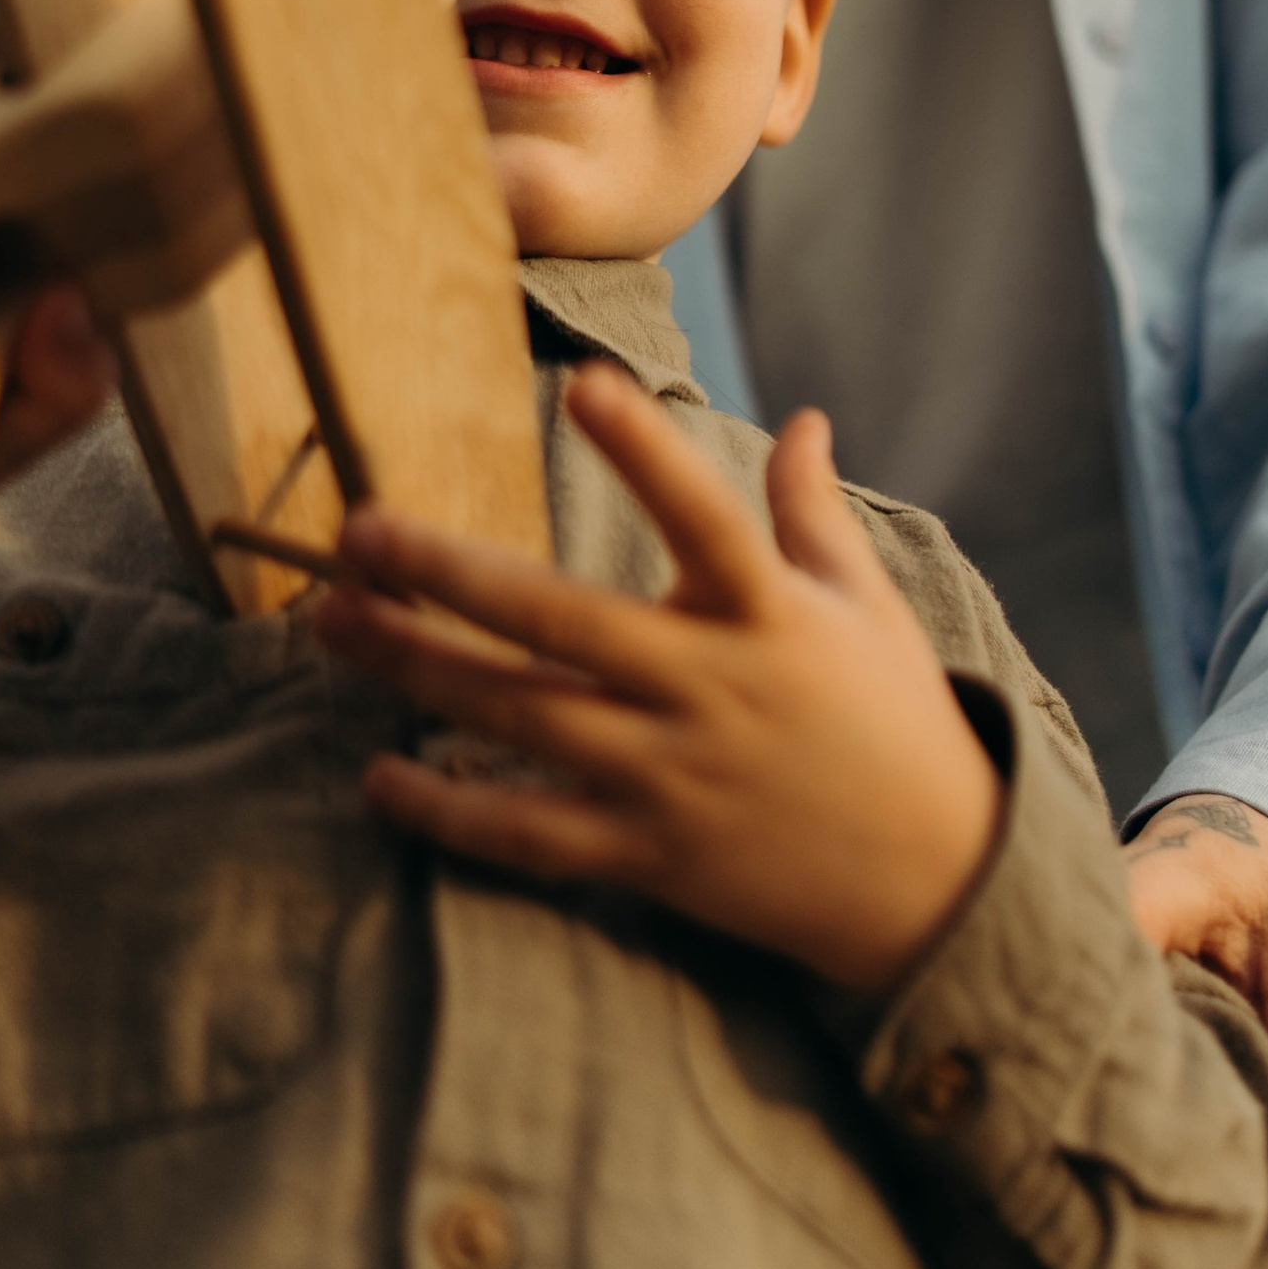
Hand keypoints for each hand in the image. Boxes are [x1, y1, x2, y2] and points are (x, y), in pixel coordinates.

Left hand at [310, 365, 1000, 989]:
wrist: (932, 882)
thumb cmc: (893, 721)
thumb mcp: (865, 604)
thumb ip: (811, 512)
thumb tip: (806, 418)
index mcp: (769, 614)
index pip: (704, 516)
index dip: (647, 452)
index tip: (585, 386)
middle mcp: (713, 690)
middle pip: (562, 622)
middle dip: (450, 573)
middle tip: (360, 529)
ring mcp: (675, 778)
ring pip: (525, 719)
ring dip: (421, 669)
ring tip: (334, 622)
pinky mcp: (652, 855)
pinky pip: (533, 835)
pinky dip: (453, 812)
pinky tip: (383, 775)